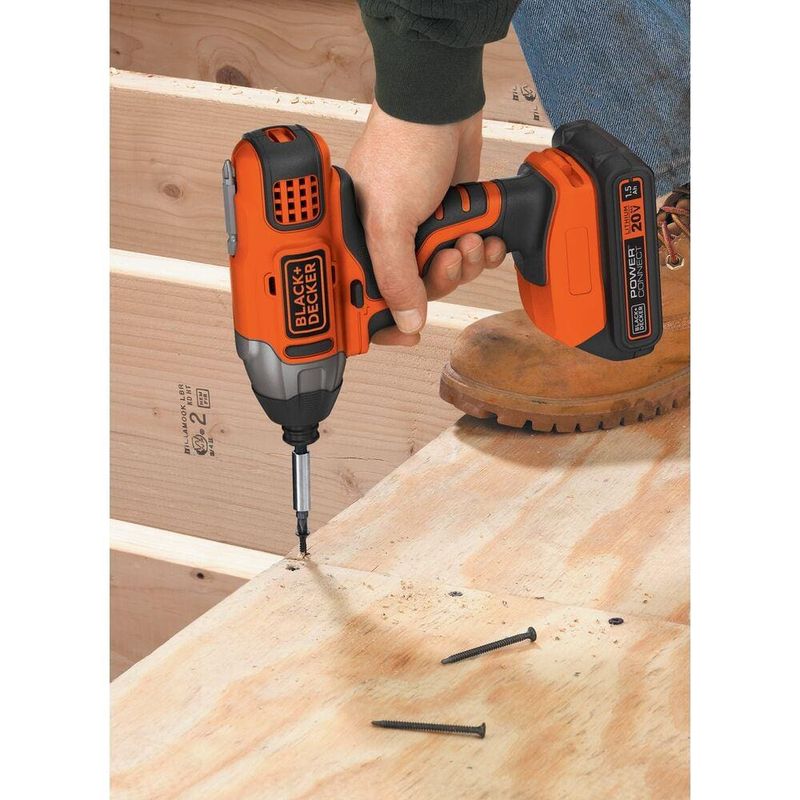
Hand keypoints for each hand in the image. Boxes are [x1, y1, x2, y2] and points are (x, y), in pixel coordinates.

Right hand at [345, 103, 506, 344]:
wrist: (439, 105)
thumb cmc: (401, 150)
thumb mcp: (389, 221)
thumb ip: (396, 277)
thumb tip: (407, 321)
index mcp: (358, 242)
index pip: (366, 298)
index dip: (385, 322)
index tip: (406, 337)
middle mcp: (387, 240)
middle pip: (414, 291)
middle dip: (440, 280)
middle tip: (448, 257)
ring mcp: (421, 230)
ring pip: (445, 274)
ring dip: (464, 265)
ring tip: (469, 237)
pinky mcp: (450, 218)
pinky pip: (467, 254)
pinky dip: (480, 251)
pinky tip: (486, 236)